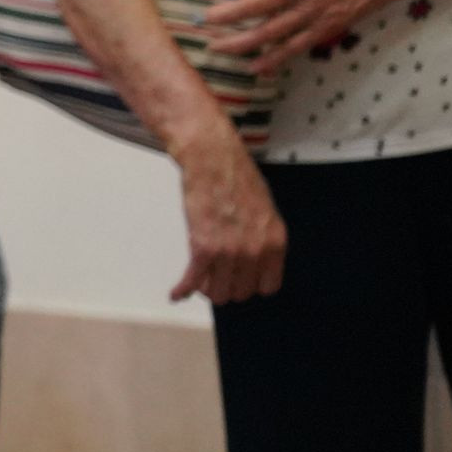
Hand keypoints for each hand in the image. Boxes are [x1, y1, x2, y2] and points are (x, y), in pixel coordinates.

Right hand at [169, 133, 286, 302]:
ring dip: (207, 289)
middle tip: (217, 278)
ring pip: (218, 292)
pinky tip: (177, 293)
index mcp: (274, 242)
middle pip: (241, 292)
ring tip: (200, 280)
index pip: (268, 286)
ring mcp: (229, 252)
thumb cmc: (236, 176)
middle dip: (228, 287)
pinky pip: (193, 280)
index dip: (252, 285)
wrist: (212, 159)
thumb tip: (254, 255)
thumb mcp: (265, 210)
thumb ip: (263, 238)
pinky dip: (183, 289)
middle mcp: (255, 251)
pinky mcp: (203, 247)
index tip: (242, 281)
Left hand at [201, 0, 428, 72]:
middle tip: (202, 22)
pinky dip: (273, 59)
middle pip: (253, 5)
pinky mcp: (326, 28)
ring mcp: (313, 10)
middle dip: (224, 16)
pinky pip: (294, 47)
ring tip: (217, 47)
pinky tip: (255, 66)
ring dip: (240, 42)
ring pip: (269, 31)